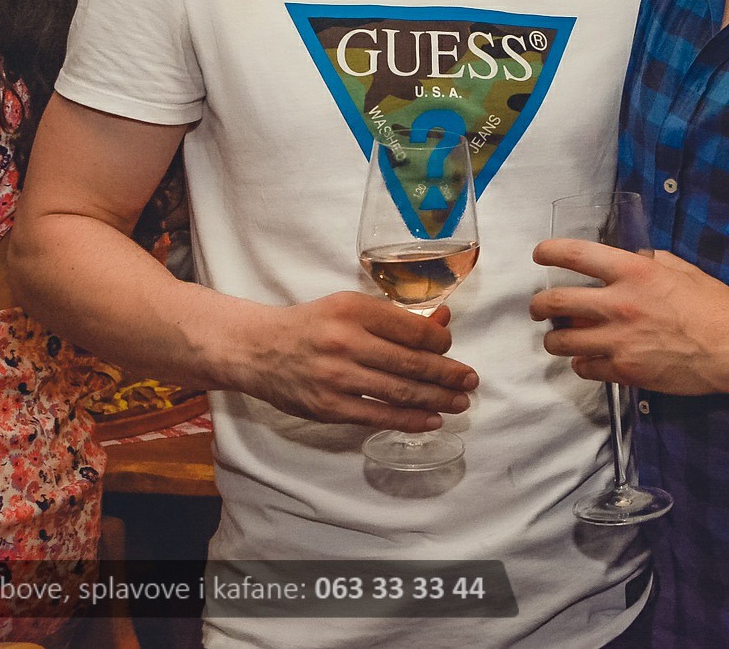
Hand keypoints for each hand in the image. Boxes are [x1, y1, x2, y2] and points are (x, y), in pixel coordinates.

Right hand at [239, 293, 477, 430]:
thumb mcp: (351, 307)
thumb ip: (396, 317)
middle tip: (471, 381)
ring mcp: (336, 378)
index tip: (451, 348)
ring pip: (400, 392)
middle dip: (448, 375)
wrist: (258, 349)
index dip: (441, 342)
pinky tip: (431, 420)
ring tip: (460, 402)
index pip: (412, 329)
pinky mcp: (329, 407)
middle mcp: (346, 342)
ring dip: (437, 400)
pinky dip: (410, 420)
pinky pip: (378, 416)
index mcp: (353, 310)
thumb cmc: (312, 324)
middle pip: (411, 363)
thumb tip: (443, 323)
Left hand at [529, 241, 728, 396]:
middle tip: (539, 308)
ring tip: (559, 337)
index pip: (576, 255)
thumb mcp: (681, 269)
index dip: (550, 252)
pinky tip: (587, 359)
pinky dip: (580, 363)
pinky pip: (584, 368)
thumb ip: (649, 262)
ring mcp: (617, 341)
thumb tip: (631, 260)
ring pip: (561, 340)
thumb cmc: (714, 305)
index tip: (540, 255)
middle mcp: (618, 304)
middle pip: (555, 302)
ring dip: (554, 338)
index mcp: (633, 272)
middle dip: (539, 305)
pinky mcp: (623, 371)